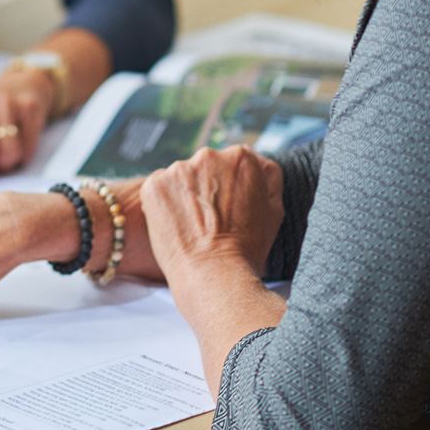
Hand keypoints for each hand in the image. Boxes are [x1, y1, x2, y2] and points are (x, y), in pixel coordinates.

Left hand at [139, 147, 284, 282]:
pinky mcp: (154, 184)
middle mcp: (210, 155)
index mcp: (242, 158)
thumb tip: (258, 163)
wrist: (213, 274)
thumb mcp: (274, 210)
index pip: (234, 164)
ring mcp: (179, 168)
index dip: (232, 189)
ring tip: (193, 226)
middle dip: (207, 188)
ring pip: (181, 178)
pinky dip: (163, 205)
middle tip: (211, 220)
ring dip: (185, 196)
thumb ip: (268, 178)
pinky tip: (175, 226)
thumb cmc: (247, 249)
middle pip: (206, 168)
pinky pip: (159, 190)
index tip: (230, 209)